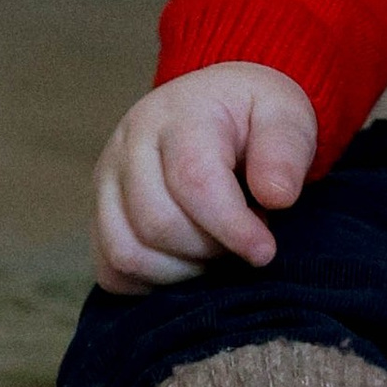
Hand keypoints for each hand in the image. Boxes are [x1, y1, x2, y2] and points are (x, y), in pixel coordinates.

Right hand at [91, 64, 318, 294]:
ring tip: (218, 249)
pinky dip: (150, 282)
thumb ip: (285, 151)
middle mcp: (130, 144)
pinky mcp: (100, 212)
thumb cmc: (255, 115)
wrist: (218, 105)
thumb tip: (276, 197)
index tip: (265, 250)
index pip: (194, 181)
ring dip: (181, 269)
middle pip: (157, 223)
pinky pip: (111, 269)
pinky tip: (188, 263)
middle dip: (210, 248)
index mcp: (180, 114)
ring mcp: (107, 180)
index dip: (231, 226)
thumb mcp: (287, 115)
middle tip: (244, 239)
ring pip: (127, 252)